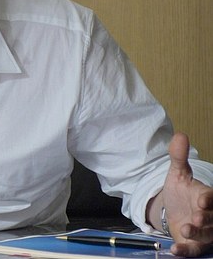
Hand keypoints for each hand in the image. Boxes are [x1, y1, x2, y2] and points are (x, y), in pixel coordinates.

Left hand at [162, 132, 212, 256]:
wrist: (174, 210)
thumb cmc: (181, 193)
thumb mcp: (177, 174)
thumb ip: (178, 157)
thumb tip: (180, 135)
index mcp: (206, 197)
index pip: (211, 198)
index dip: (209, 199)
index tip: (202, 199)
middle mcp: (210, 216)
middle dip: (206, 218)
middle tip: (197, 217)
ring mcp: (204, 232)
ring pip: (206, 236)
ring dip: (197, 234)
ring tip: (185, 228)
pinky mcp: (195, 245)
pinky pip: (194, 250)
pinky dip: (186, 251)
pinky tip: (175, 250)